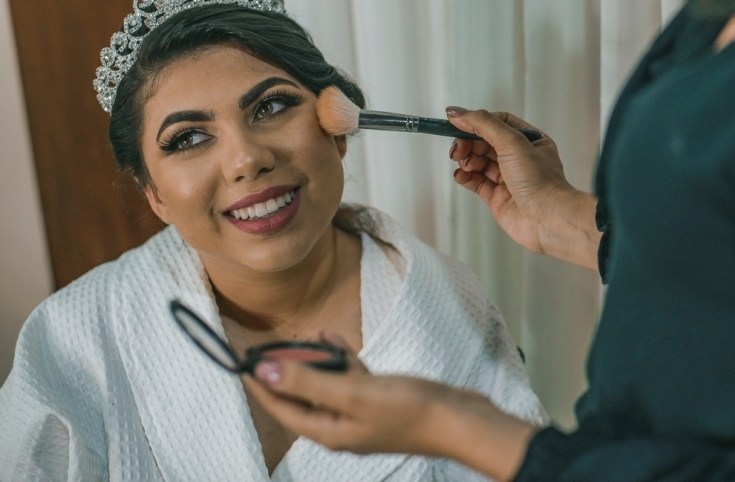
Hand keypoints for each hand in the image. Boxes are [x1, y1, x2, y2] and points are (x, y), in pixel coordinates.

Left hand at [245, 341, 536, 480]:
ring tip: (303, 339)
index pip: (282, 407)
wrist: (459, 420)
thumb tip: (265, 372)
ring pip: (324, 385)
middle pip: (300, 397)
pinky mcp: (378, 399)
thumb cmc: (410, 411)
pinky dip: (340, 360)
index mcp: (329, 430)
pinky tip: (335, 340)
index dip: (260, 385)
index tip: (241, 363)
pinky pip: (349, 378)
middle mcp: (340, 425)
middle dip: (284, 372)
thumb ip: (309, 381)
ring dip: (312, 363)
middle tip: (270, 345)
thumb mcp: (354, 393)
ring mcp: (360, 413)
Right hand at [446, 108, 599, 269]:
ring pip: (478, 161)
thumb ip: (483, 124)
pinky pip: (476, 181)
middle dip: (468, 142)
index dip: (477, 121)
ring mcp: (508, 179)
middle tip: (458, 148)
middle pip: (485, 142)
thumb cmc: (540, 181)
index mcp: (530, 141)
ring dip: (466, 159)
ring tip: (465, 163)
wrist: (548, 219)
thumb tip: (457, 113)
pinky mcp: (498, 198)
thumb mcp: (512, 142)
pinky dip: (465, 176)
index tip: (457, 122)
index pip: (498, 122)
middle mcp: (519, 158)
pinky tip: (461, 175)